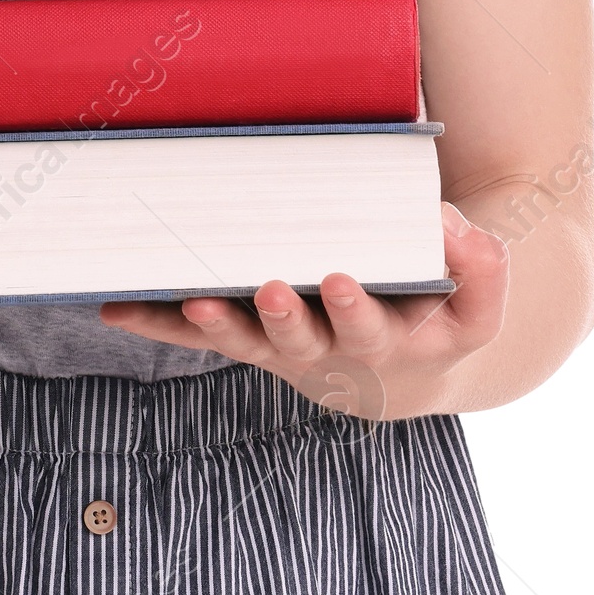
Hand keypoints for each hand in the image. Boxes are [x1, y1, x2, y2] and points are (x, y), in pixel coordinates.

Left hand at [98, 202, 507, 419]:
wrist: (406, 371)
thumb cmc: (438, 309)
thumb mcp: (475, 298)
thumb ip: (479, 264)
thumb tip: (449, 224)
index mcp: (393, 340)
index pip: (376, 328)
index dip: (356, 308)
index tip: (339, 278)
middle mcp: (335, 355)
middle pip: (306, 344)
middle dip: (285, 317)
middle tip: (269, 287)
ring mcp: (287, 352)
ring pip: (249, 345)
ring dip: (219, 324)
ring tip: (196, 300)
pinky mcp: (251, 343)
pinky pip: (201, 337)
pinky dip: (159, 323)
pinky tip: (114, 307)